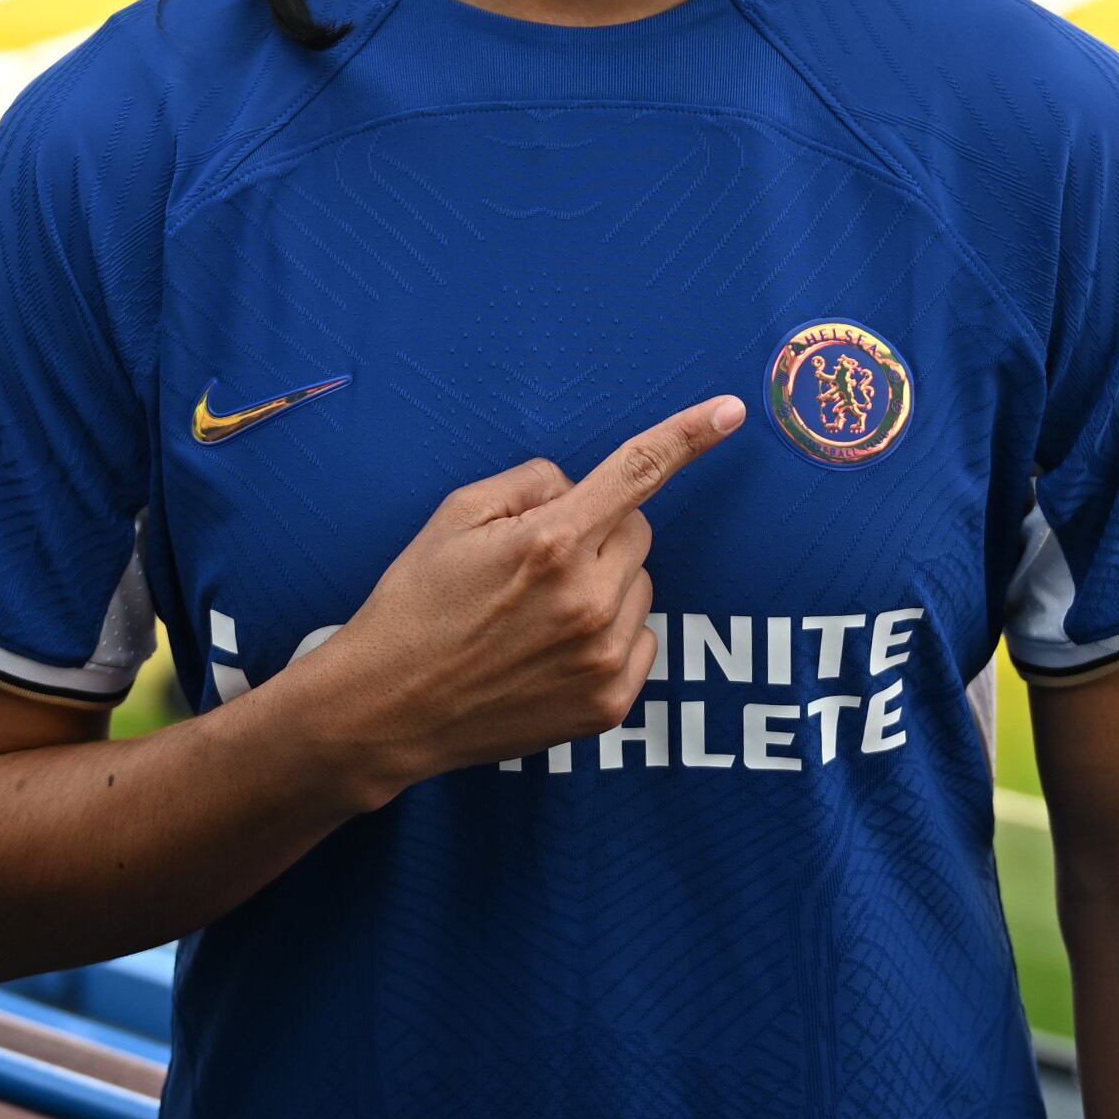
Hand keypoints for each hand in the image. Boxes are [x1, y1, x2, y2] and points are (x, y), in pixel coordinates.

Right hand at [283, 395, 742, 802]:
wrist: (387, 709)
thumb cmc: (416, 603)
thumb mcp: (456, 515)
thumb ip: (532, 484)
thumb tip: (581, 487)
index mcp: (552, 543)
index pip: (637, 472)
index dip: (688, 434)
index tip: (731, 410)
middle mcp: (589, 600)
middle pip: (638, 530)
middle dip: (601, 530)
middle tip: (540, 558)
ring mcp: (603, 658)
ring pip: (640, 586)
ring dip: (605, 584)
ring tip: (536, 613)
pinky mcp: (608, 705)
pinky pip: (640, 640)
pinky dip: (609, 634)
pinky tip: (552, 649)